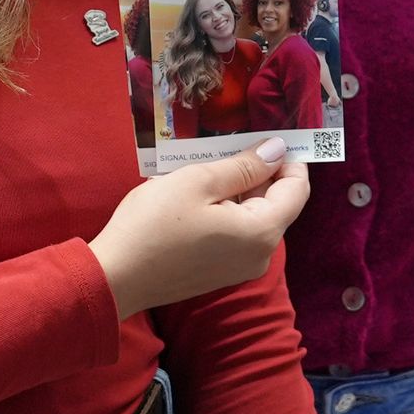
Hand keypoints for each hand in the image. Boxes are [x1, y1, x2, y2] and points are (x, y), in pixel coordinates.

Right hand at [89, 139, 309, 319]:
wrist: (115, 277)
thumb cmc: (154, 223)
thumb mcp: (199, 181)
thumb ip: (244, 165)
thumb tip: (278, 150)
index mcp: (262, 232)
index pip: (297, 189)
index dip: (287, 159)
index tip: (264, 136)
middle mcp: (261, 256)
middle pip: (276, 203)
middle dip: (257, 173)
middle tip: (223, 148)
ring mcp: (241, 269)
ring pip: (254, 217)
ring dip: (237, 190)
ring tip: (203, 171)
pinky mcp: (221, 275)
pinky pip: (237, 234)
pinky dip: (226, 211)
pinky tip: (196, 199)